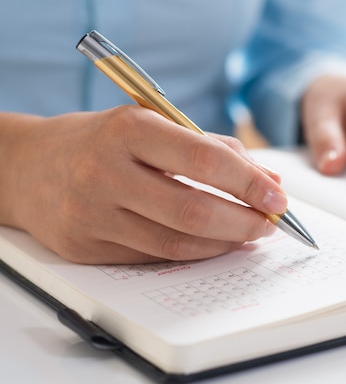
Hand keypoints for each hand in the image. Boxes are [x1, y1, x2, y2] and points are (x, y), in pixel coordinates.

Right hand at [0, 106, 284, 263]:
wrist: (28, 167)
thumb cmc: (103, 140)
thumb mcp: (154, 125)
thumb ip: (215, 148)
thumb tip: (269, 179)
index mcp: (128, 130)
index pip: (204, 160)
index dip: (249, 182)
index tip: (278, 196)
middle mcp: (106, 172)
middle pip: (193, 210)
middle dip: (244, 221)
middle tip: (272, 222)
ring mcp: (93, 214)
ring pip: (176, 242)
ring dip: (225, 242)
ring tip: (250, 234)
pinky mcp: (87, 247)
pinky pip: (155, 257)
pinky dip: (195, 253)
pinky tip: (215, 245)